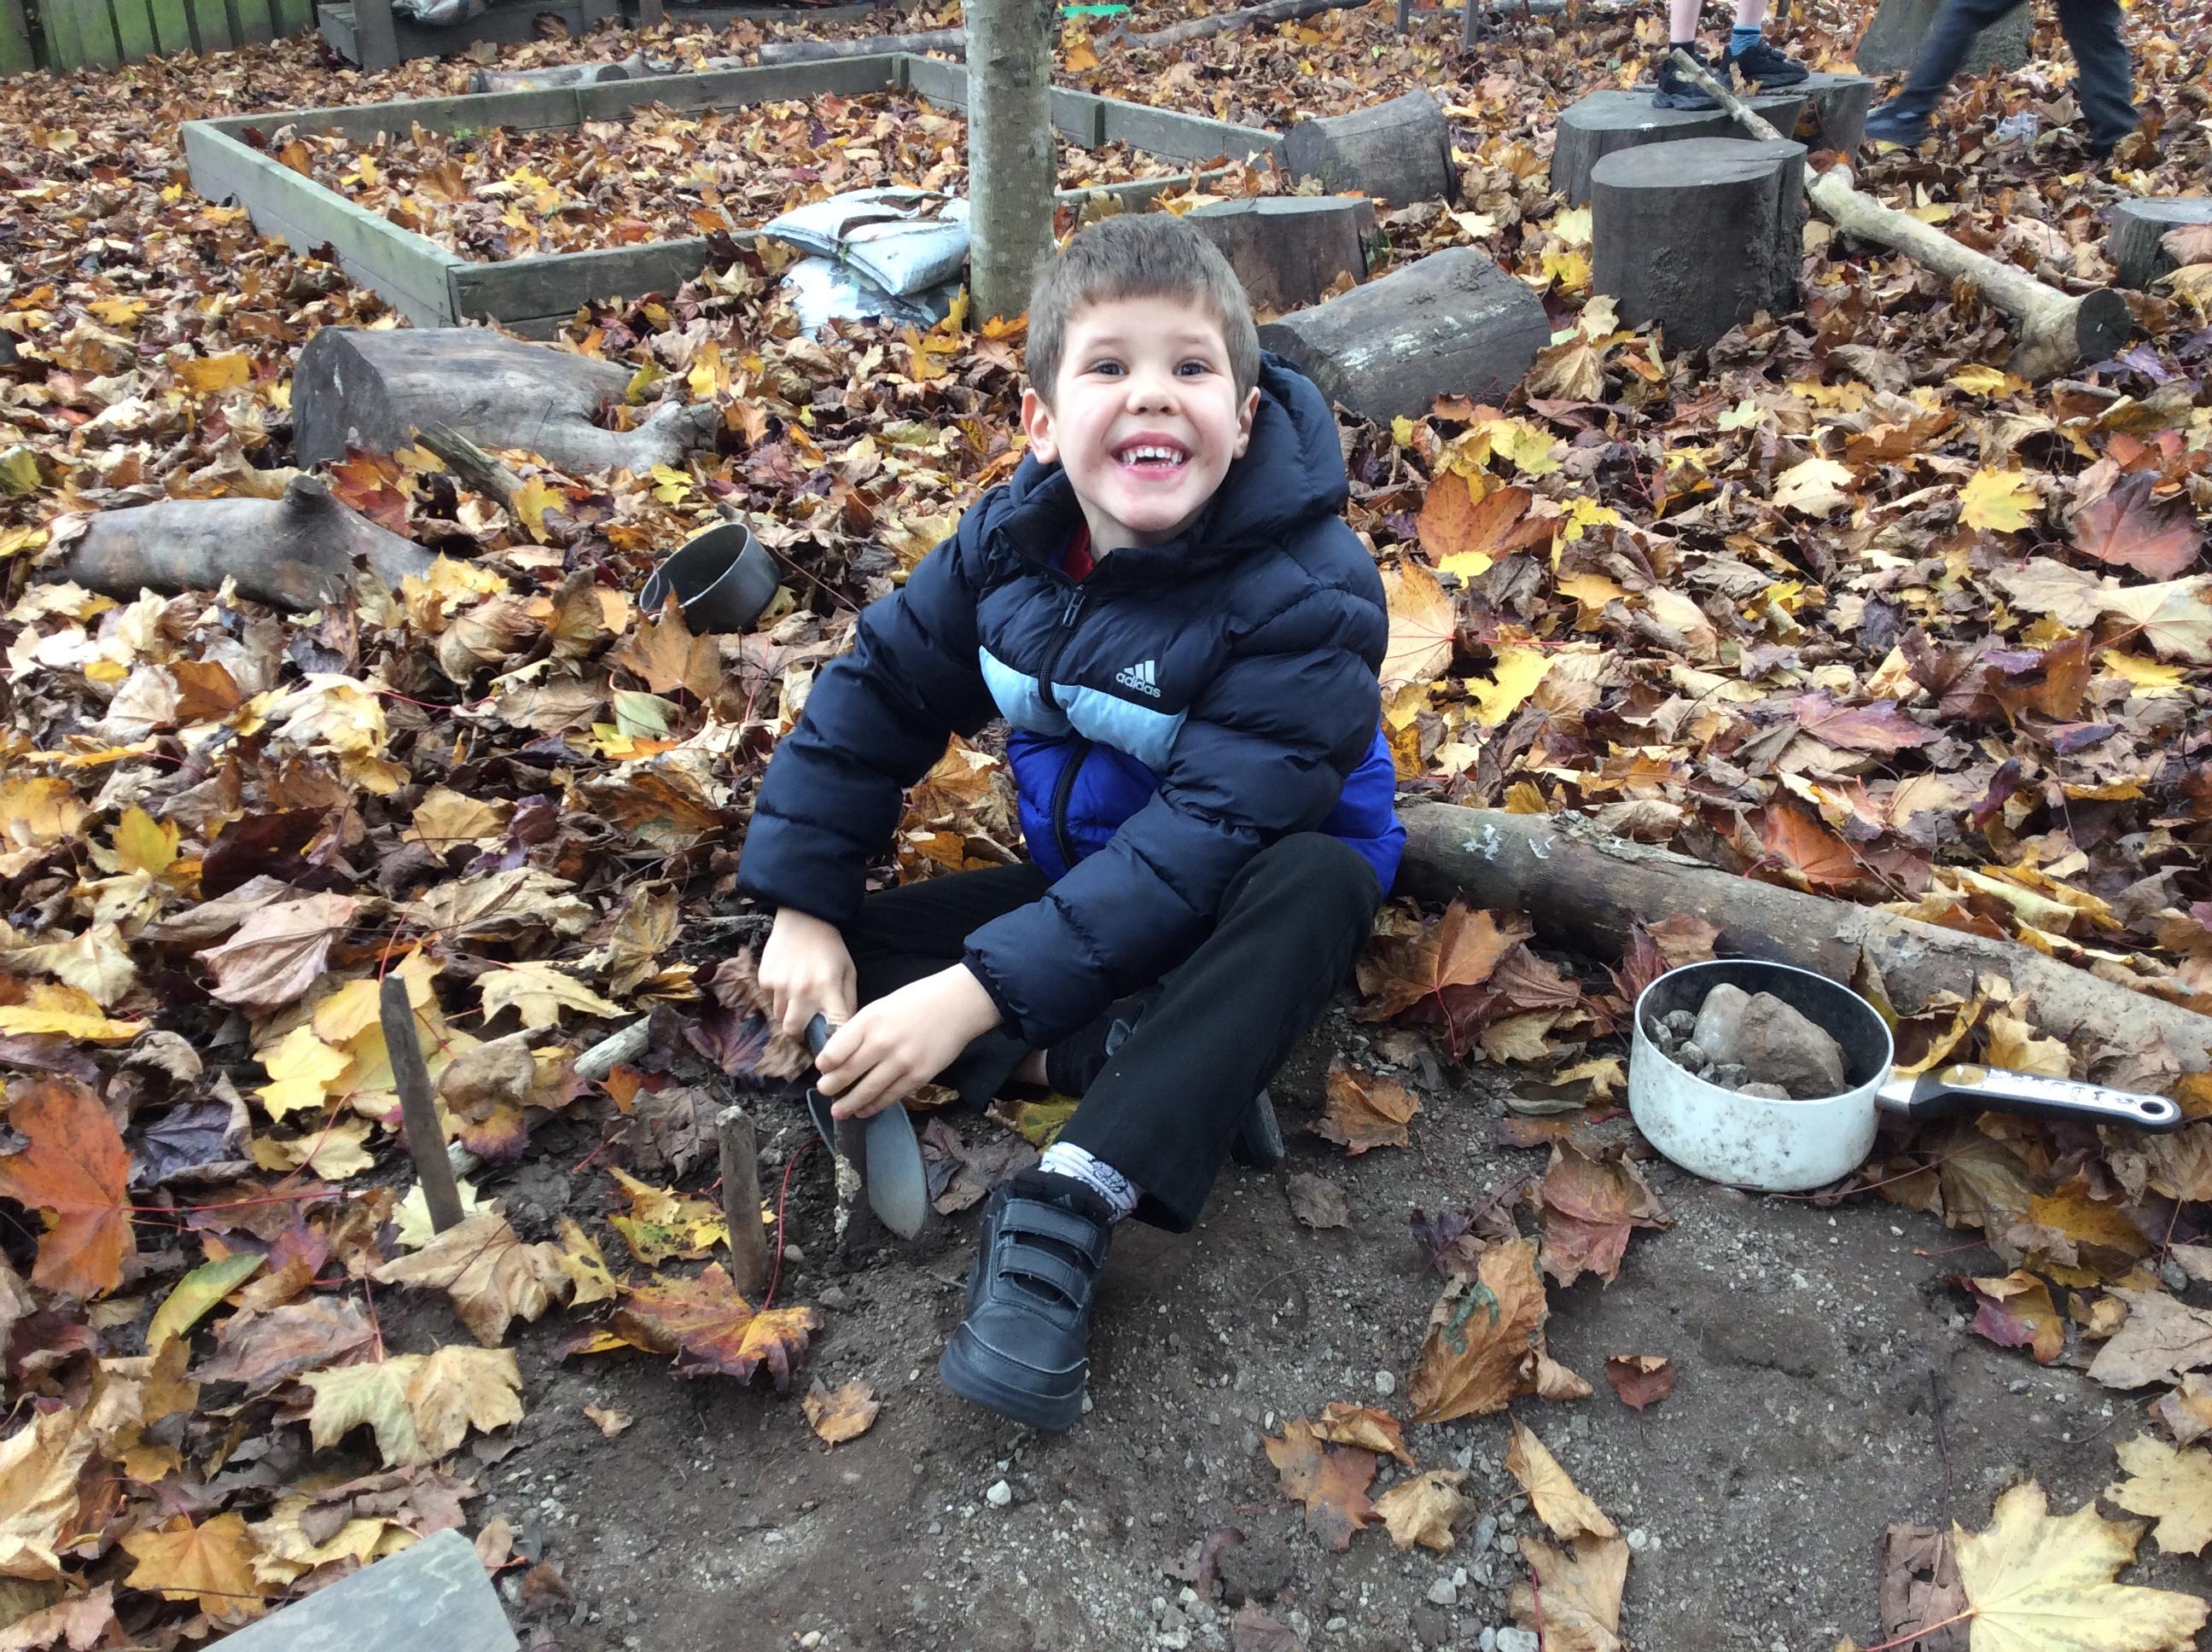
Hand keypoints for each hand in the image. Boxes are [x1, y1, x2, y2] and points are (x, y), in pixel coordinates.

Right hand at [757, 908, 855, 1039]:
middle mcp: (803, 990)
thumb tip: (844, 1031)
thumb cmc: (831, 948)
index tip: (830, 1051)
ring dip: (788, 1013)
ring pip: (779, 1017)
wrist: (804, 917)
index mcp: (829, 989)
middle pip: (794, 1031)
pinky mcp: (764, 979)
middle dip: (799, 1032)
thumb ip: (848, 1002)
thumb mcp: (849, 972)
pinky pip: (769, 1000)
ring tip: (797, 997)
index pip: (832, 1029)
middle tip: (806, 1024)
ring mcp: (780, 985)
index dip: (831, 1044)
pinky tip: (786, 980)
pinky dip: (777, 997)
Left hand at [817, 965, 1001, 1119]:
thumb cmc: (917, 1001)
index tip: (822, 1069)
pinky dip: (874, 1106)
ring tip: (838, 1111)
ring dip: (849, 1104)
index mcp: (869, 1021)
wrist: (958, 1004)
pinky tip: (864, 1110)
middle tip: (824, 1092)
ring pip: (867, 1091)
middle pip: (847, 1073)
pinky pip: (891, 1097)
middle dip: (830, 1087)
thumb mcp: (881, 1007)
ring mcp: (901, 1062)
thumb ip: (860, 1029)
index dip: (825, 1064)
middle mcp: (882, 1042)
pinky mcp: (919, 1076)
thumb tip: (839, 1056)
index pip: (835, 1050)